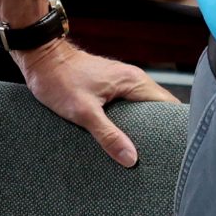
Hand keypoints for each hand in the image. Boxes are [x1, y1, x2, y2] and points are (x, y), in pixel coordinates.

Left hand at [12, 37, 176, 165]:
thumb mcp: (83, 112)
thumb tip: (131, 158)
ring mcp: (120, 82)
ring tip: (144, 152)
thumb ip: (108, 135)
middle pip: (158, 109)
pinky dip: (130, 121)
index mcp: (133, 82)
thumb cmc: (59, 79)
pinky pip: (128, 106)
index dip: (175, 127)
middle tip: (159, 156)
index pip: (168, 105)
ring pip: (142, 108)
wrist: (40, 57)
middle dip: (160, 131)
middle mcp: (132, 79)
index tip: (175, 148)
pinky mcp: (109, 86)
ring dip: (144, 127)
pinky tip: (124, 137)